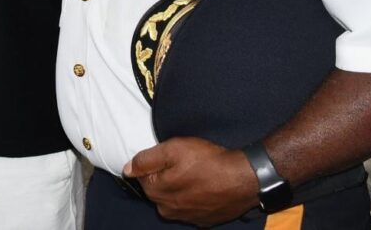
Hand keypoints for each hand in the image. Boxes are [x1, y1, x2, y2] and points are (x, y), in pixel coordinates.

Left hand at [125, 136, 258, 225]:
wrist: (244, 179)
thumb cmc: (208, 162)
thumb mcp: (173, 150)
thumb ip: (146, 159)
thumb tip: (127, 169)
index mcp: (158, 193)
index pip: (143, 177)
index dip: (155, 163)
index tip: (170, 156)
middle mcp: (169, 210)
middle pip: (158, 190)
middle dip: (166, 177)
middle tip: (185, 163)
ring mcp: (187, 218)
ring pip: (174, 200)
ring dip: (180, 188)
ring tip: (197, 174)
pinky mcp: (204, 221)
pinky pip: (191, 208)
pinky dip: (195, 198)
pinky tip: (205, 187)